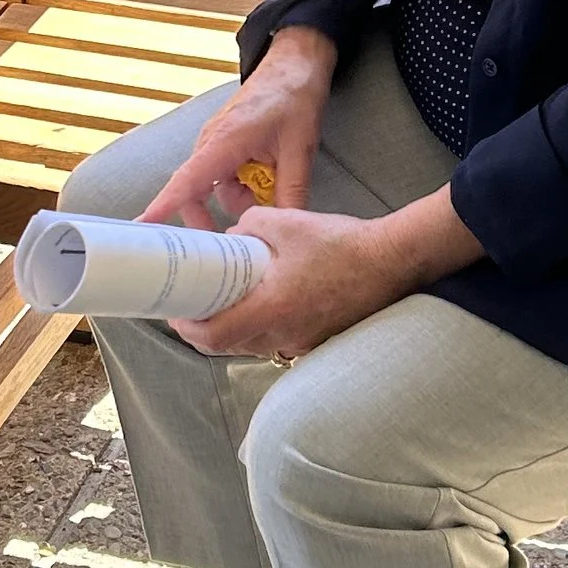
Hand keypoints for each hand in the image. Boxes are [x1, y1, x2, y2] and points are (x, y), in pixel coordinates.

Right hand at [142, 26, 337, 227]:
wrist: (295, 63)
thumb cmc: (293, 96)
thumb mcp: (299, 148)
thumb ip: (291, 190)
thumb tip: (285, 226)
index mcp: (224, 141)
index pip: (187, 181)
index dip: (165, 205)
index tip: (143, 225)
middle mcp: (212, 143)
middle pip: (194, 191)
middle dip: (209, 216)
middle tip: (233, 239)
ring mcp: (217, 143)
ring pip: (216, 187)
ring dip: (240, 198)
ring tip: (273, 189)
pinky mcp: (226, 143)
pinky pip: (225, 175)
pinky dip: (243, 184)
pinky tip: (268, 177)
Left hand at [172, 187, 481, 361]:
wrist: (392, 262)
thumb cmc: (339, 243)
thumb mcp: (285, 221)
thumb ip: (249, 226)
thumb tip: (233, 235)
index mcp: (270, 311)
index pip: (212, 337)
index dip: (186, 326)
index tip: (175, 309)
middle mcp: (282, 336)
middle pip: (229, 345)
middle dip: (205, 327)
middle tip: (194, 301)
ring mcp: (301, 342)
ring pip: (252, 344)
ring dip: (233, 326)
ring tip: (225, 297)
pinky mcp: (317, 339)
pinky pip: (277, 339)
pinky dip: (261, 324)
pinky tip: (263, 299)